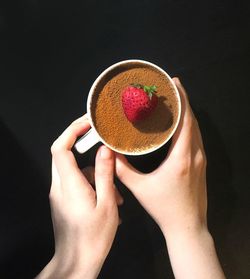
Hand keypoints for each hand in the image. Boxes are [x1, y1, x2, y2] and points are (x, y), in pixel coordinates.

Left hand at [37, 116, 121, 278]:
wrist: (77, 262)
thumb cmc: (93, 238)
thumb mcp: (106, 204)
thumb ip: (105, 174)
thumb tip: (105, 150)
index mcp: (69, 185)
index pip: (60, 148)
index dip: (71, 131)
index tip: (87, 122)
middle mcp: (59, 186)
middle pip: (64, 154)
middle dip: (82, 144)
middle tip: (102, 140)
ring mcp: (60, 194)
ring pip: (76, 171)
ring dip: (96, 174)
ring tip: (116, 193)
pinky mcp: (64, 200)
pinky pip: (77, 183)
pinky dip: (93, 185)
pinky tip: (110, 201)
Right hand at [115, 78, 224, 277]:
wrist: (187, 226)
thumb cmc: (165, 208)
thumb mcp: (139, 188)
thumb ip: (122, 169)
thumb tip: (110, 153)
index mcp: (182, 158)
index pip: (186, 121)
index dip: (182, 99)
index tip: (175, 83)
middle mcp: (195, 155)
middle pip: (193, 120)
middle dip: (184, 100)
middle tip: (172, 87)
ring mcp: (201, 160)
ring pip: (197, 129)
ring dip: (187, 113)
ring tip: (175, 102)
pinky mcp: (201, 165)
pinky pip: (197, 138)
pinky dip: (190, 126)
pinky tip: (180, 124)